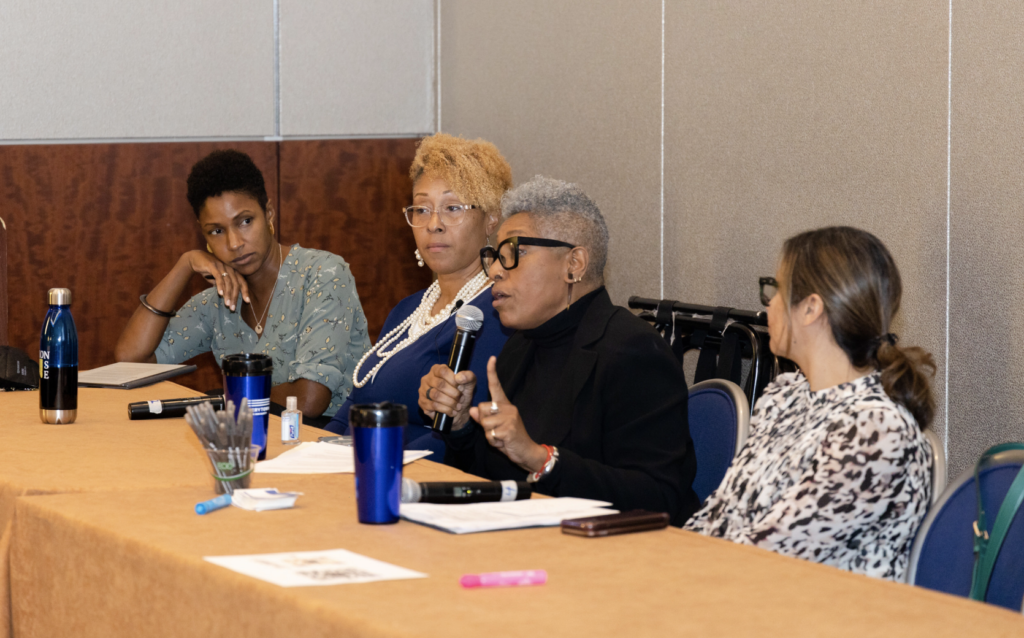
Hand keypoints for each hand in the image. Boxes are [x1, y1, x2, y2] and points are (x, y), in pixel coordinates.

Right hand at [183, 250, 249, 311]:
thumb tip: (227, 296)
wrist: (195, 259)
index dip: (245, 291)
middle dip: (235, 297)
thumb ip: (223, 285)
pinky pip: (218, 277)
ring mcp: (222, 266)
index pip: (242, 281)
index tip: (247, 301)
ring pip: (228, 282)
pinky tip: (220, 294)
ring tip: (227, 304)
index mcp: (233, 270)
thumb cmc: (207, 270)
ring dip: (228, 294)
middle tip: (233, 308)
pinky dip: (220, 286)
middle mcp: (229, 267)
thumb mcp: (217, 279)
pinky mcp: (213, 265)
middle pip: (236, 284)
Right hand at [418, 364, 476, 429]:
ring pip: (436, 396)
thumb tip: (459, 377)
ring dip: (450, 402)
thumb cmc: (462, 393)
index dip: (453, 379)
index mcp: (437, 369)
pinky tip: (452, 411)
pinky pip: (433, 406)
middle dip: (454, 393)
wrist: (459, 410)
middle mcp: (427, 378)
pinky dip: (446, 409)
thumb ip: (468, 376)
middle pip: (440, 384)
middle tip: (461, 398)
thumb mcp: (469, 383)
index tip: (460, 387)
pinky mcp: (422, 403)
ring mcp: (423, 391)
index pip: (442, 371)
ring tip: (458, 406)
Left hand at [468, 357, 548, 472]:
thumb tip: (472, 409)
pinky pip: (490, 435)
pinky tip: (503, 442)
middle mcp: (508, 408)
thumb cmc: (510, 438)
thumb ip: (483, 418)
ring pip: (484, 423)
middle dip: (483, 422)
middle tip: (496, 430)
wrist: (526, 451)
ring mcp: (509, 418)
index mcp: (505, 405)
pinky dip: (493, 442)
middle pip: (481, 408)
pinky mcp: (509, 429)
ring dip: (488, 434)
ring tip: (500, 436)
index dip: (492, 372)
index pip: (496, 386)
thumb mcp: (495, 426)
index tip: (492, 358)